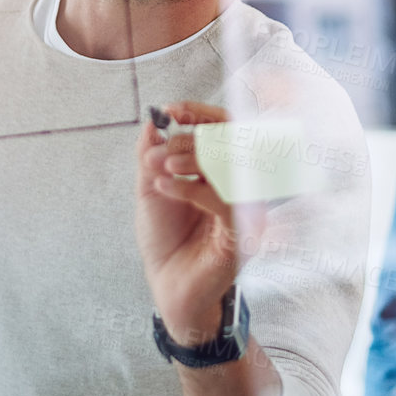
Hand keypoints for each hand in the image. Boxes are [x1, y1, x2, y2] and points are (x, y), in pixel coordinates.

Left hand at [134, 102, 265, 343]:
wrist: (167, 285)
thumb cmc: (166, 241)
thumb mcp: (152, 189)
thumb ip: (152, 156)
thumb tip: (151, 123)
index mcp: (221, 171)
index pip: (223, 130)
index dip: (200, 115)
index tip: (171, 111)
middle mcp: (238, 186)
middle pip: (228, 143)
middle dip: (190, 139)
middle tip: (159, 151)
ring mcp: (244, 208)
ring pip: (228, 167)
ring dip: (191, 159)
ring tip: (161, 165)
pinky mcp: (241, 232)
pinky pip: (222, 200)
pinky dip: (190, 188)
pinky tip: (165, 186)